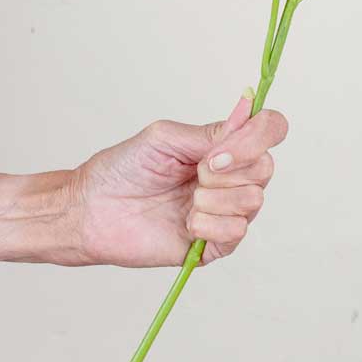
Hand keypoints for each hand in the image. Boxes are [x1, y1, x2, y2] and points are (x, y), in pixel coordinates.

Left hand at [69, 93, 288, 266]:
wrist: (92, 210)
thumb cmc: (123, 169)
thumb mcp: (164, 138)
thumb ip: (209, 132)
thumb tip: (246, 116)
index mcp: (222, 147)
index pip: (269, 130)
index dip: (258, 137)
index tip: (219, 151)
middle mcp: (230, 178)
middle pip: (265, 168)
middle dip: (228, 170)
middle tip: (195, 173)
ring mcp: (224, 211)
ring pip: (253, 201)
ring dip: (215, 199)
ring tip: (187, 202)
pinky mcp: (214, 244)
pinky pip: (237, 232)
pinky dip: (211, 225)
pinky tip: (187, 223)